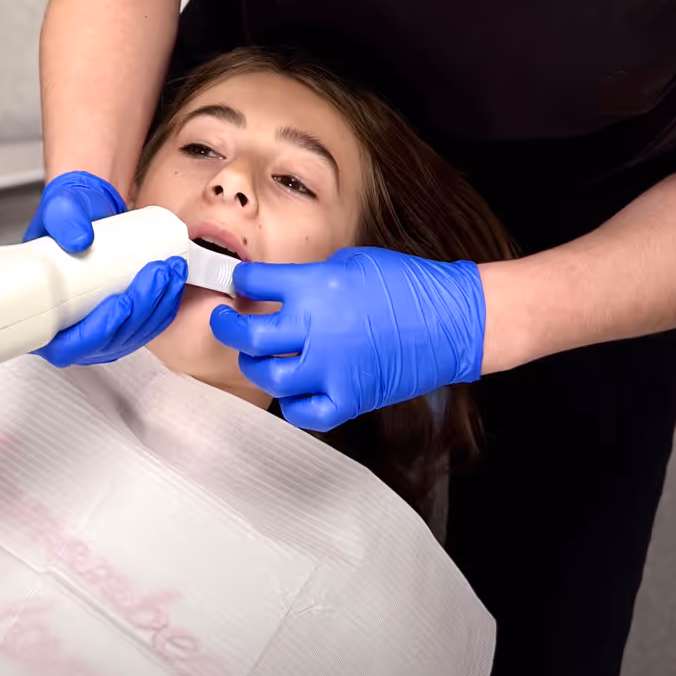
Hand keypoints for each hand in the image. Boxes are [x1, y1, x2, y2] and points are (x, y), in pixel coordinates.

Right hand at [25, 171, 187, 366]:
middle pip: (108, 343)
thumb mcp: (57, 210)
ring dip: (158, 308)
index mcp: (43, 317)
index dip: (96, 333)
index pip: (66, 347)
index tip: (120, 303)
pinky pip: (146, 326)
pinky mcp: (121, 319)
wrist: (84, 214)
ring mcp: (98, 329)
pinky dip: (165, 307)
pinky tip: (176, 282)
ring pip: (132, 336)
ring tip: (170, 271)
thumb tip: (80, 240)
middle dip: (140, 312)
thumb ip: (63, 219)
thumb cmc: (64, 219)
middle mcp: (70, 330)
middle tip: (155, 274)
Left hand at [209, 247, 485, 430]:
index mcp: (314, 287)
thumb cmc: (406, 284)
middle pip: (248, 335)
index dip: (239, 281)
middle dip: (227, 326)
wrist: (451, 319)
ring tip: (256, 356)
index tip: (237, 284)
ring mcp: (331, 369)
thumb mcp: (348, 263)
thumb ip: (309, 278)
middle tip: (225, 320)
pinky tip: (292, 387)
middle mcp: (316, 329)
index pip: (253, 283)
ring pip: (269, 376)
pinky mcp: (349, 398)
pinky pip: (303, 412)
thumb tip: (278, 287)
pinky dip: (292, 402)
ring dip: (255, 365)